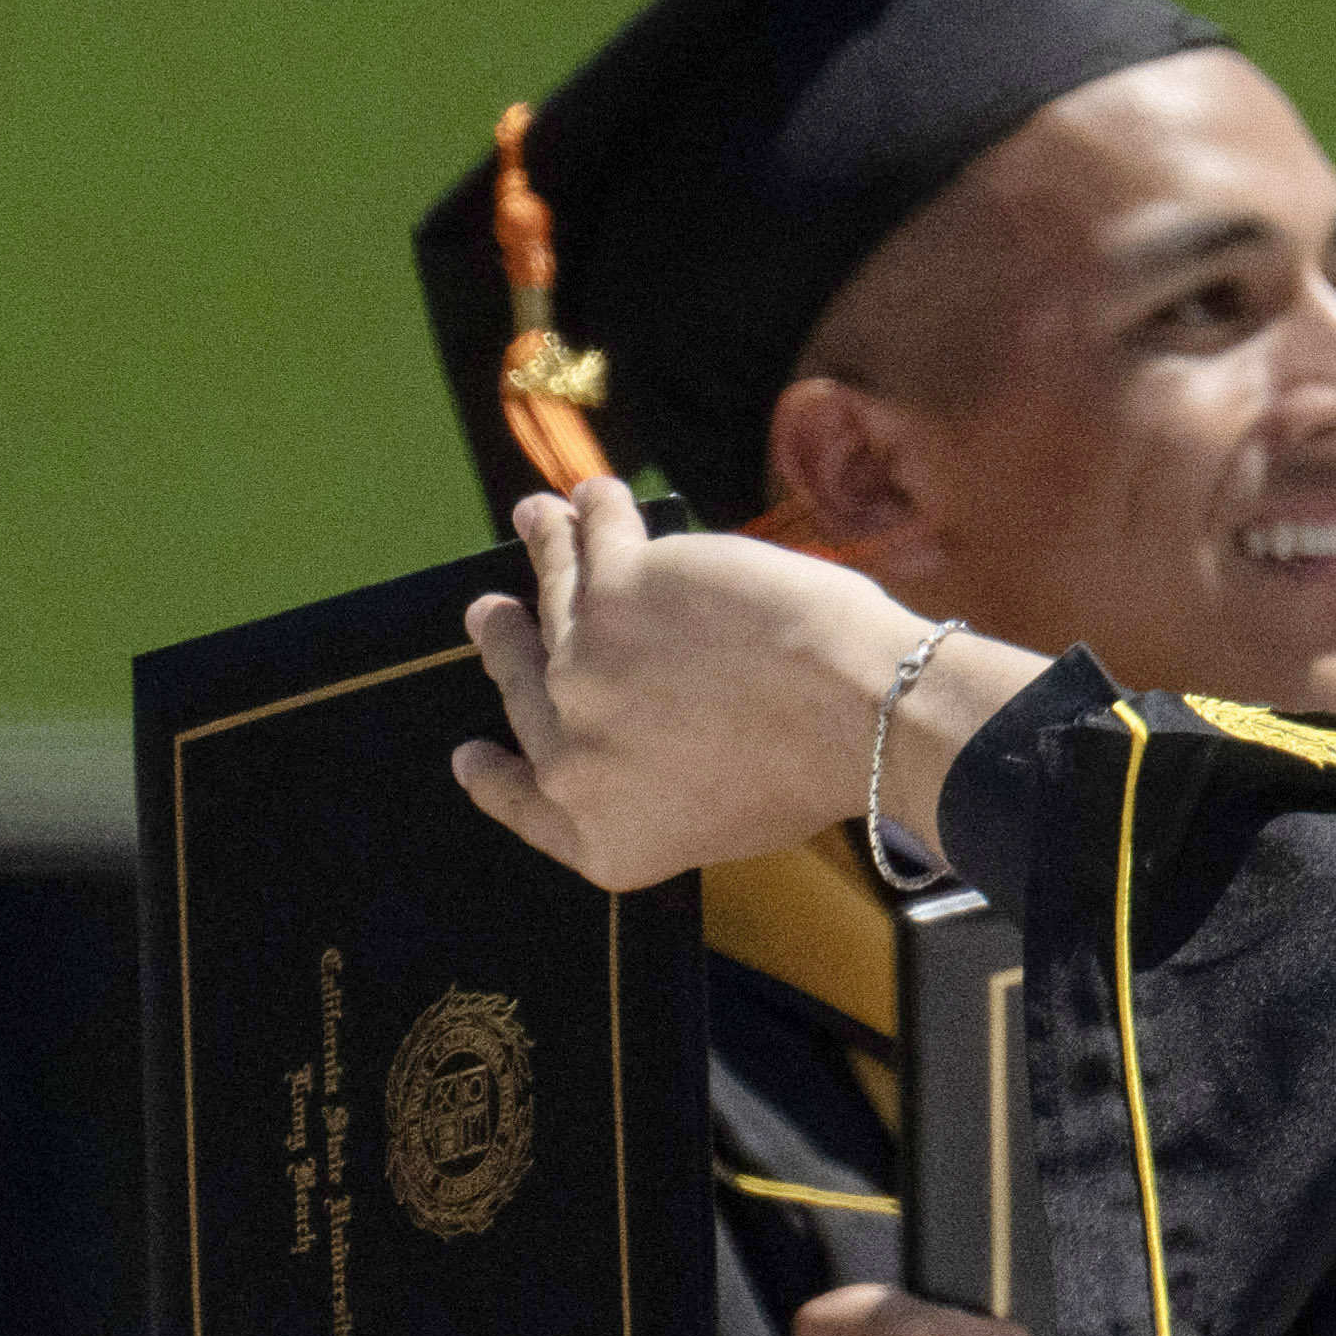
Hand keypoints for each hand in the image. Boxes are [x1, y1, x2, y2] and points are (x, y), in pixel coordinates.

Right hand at [451, 477, 1045, 888]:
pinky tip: (593, 497)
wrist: (864, 714)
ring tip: (539, 521)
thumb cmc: (825, 767)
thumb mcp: (727, 812)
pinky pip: (592, 539)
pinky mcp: (614, 592)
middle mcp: (575, 763)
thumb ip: (665, 782)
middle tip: (491, 614)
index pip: (526, 805)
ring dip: (544, 550)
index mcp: (605, 839)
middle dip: (506, 646)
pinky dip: (589, 512)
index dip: (493, 780)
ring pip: (552, 600)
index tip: (471, 754)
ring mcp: (582, 672)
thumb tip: (643, 726)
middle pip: (526, 691)